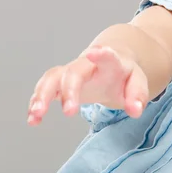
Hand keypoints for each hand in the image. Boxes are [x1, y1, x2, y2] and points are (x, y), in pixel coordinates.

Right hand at [27, 46, 148, 125]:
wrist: (111, 63)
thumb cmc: (123, 74)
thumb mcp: (137, 82)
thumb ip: (138, 95)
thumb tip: (135, 110)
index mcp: (110, 63)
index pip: (107, 56)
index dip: (101, 54)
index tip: (95, 52)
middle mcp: (87, 65)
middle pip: (74, 71)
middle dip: (69, 90)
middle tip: (69, 112)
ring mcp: (71, 73)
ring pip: (52, 78)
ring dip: (43, 95)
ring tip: (37, 115)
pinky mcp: (60, 83)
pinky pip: (44, 89)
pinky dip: (37, 103)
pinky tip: (33, 120)